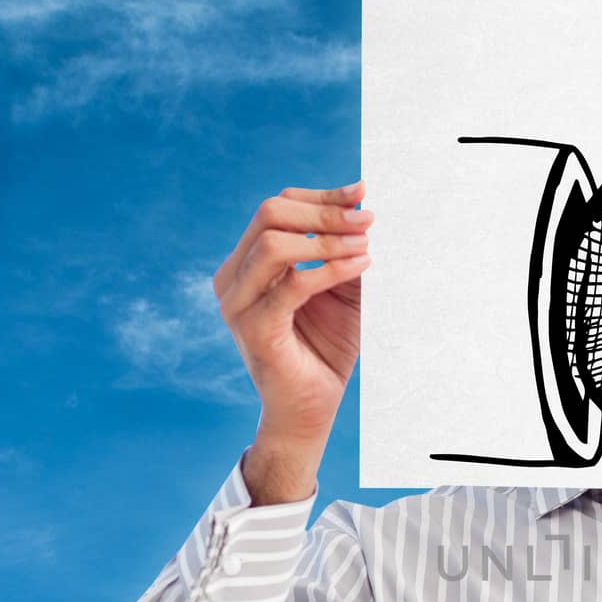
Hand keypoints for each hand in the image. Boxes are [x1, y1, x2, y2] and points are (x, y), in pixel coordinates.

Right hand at [213, 180, 372, 446]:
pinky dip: (329, 270)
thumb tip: (364, 210)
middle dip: (325, 212)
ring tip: (365, 246)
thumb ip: (345, 253)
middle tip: (368, 220)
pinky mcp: (254, 329)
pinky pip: (291, 285)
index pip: (277, 208)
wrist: (312, 409)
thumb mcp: (343, 292)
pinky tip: (359, 267)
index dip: (321, 196)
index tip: (362, 193)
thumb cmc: (326, 350)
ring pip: (274, 244)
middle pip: (271, 214)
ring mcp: (238, 303)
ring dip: (327, 239)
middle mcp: (234, 277)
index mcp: (248, 262)